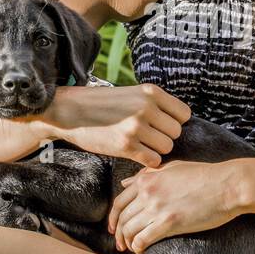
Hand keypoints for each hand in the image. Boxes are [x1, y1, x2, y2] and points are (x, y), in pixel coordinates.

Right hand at [45, 83, 189, 167]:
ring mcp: (136, 127)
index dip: (175, 122)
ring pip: (166, 147)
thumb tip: (179, 123)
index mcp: (151, 92)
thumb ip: (154, 104)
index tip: (162, 126)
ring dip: (156, 150)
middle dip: (165, 137)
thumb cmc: (102, 104)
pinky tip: (136, 153)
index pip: (184, 114)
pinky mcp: (126, 146)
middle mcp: (146, 108)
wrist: (70, 111)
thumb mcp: (131, 93)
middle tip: (149, 137)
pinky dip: (147, 161)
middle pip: (176, 132)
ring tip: (141, 144)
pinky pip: (153, 160)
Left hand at [108, 159, 247, 253]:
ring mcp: (157, 207)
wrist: (227, 185)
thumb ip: (148, 174)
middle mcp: (148, 192)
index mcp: (147, 179)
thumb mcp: (173, 168)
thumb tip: (126, 182)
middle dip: (118, 233)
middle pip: (122, 218)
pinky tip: (142, 251)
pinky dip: (138, 247)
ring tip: (132, 249)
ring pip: (129, 230)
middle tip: (120, 244)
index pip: (120, 201)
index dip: (114, 218)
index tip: (115, 227)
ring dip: (127, 242)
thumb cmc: (205, 175)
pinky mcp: (169, 223)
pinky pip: (143, 239)